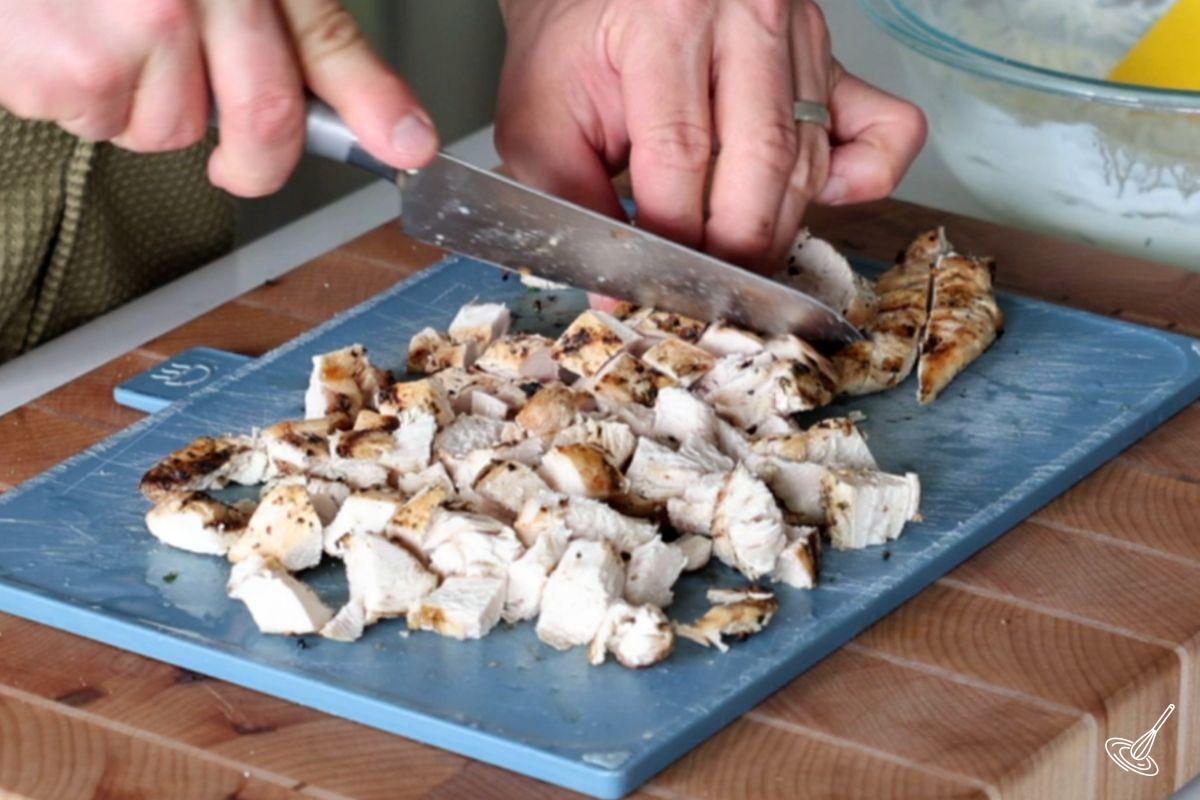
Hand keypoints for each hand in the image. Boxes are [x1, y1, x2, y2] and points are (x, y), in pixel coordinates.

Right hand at [0, 0, 437, 195]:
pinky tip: (68, 38)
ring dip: (148, 107)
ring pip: (176, 131)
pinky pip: (106, 127)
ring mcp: (137, 30)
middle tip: (237, 166)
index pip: (327, 40)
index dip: (376, 104)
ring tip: (110, 35)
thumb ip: (282, 24)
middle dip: (257, 163)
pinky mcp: (72, 69)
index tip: (411, 147)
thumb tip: (366, 114)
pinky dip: (85, 100)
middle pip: (266, 119)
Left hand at [496, 0, 925, 271]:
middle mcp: (745, 15)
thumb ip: (565, 193)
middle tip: (703, 293)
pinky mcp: (832, 58)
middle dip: (732, 247)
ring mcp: (800, 34)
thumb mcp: (540, 112)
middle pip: (759, 160)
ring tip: (735, 267)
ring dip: (777, 229)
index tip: (645, 286)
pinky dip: (870, 177)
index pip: (681, 151)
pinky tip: (825, 201)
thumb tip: (611, 284)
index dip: (667, 234)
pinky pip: (885, 127)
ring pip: (809, 158)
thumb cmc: (575, 44)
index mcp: (664, 19)